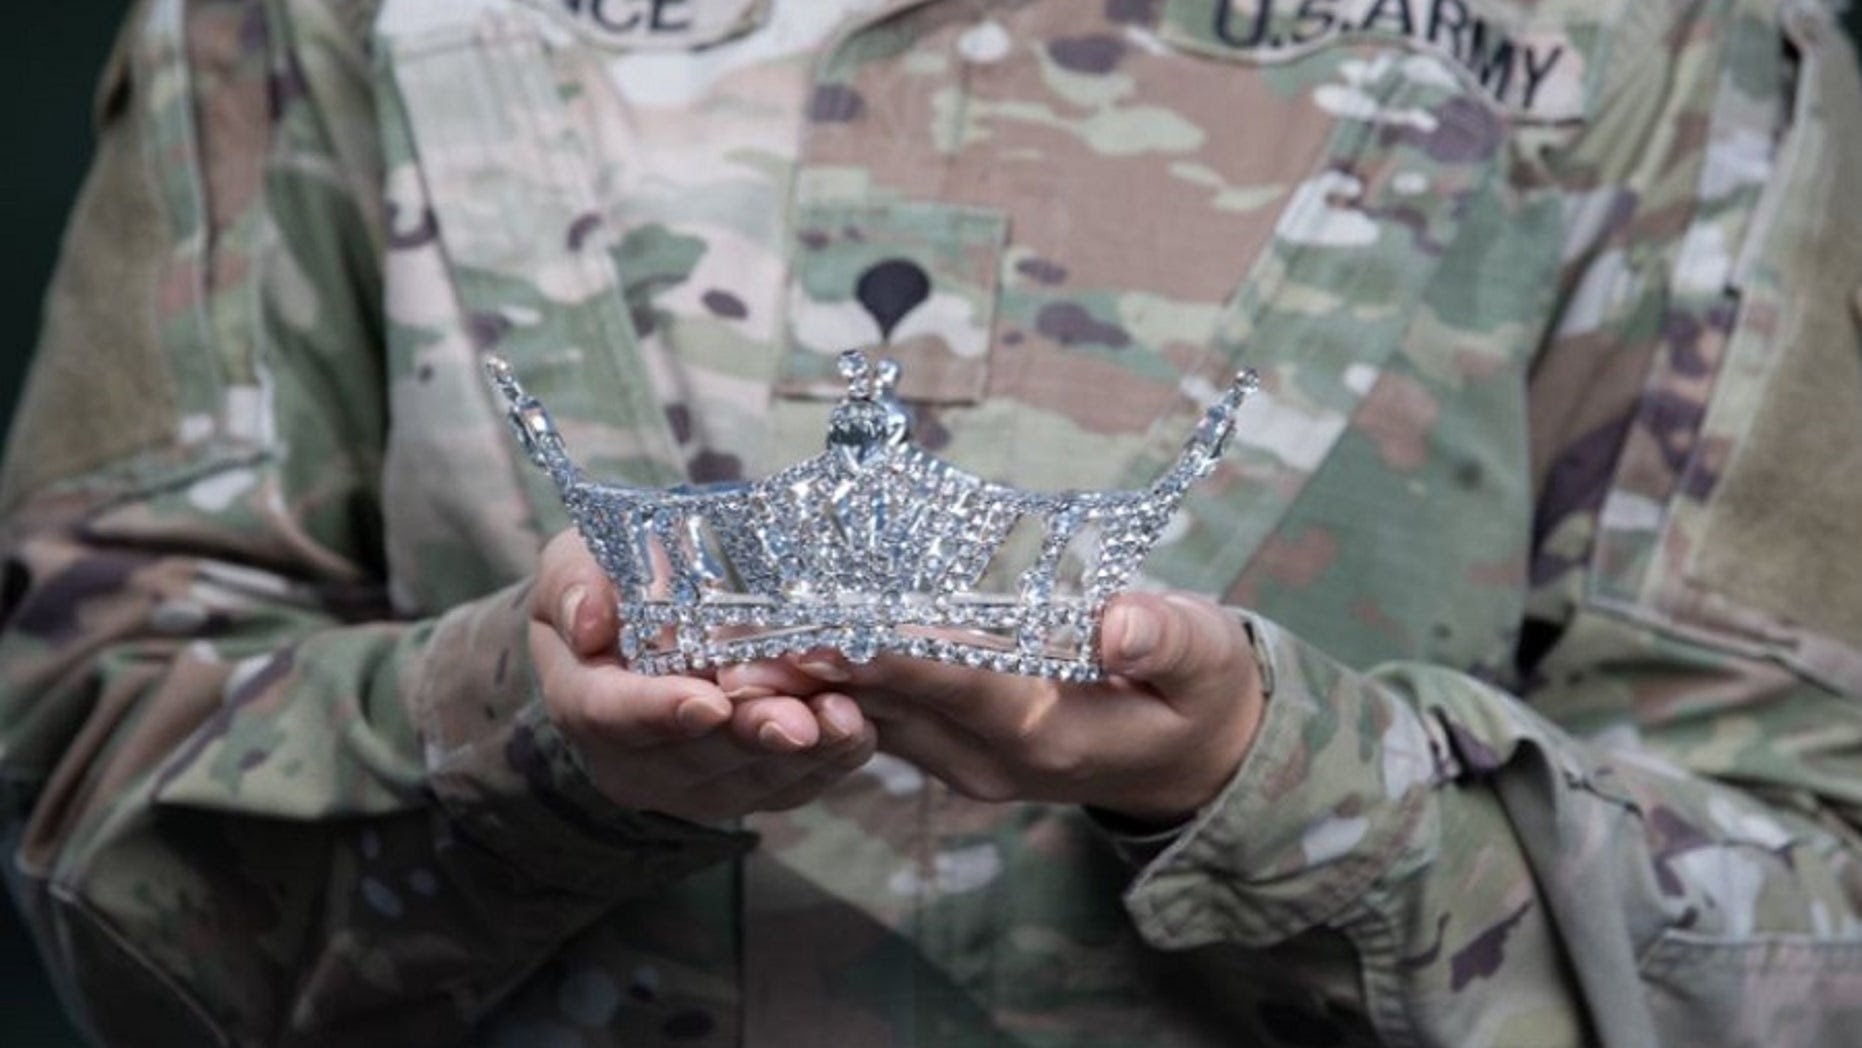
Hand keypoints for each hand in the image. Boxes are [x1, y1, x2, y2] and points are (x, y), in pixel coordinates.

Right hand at [528, 530, 876, 821]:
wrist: (642, 628)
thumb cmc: (611, 586)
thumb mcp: (577, 565)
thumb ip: (575, 583)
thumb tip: (590, 622)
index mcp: (584, 700)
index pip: (610, 715)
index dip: (659, 711)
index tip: (707, 701)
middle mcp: (633, 760)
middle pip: (692, 758)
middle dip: (749, 738)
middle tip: (797, 721)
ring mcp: (691, 784)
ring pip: (748, 781)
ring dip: (801, 756)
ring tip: (842, 719)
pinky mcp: (745, 788)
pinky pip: (789, 787)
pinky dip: (829, 761)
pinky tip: (857, 727)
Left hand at [719, 592, 1265, 824]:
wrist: (1196, 754)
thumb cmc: (1200, 690)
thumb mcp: (1204, 659)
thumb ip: (1165, 639)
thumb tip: (1118, 625)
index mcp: (1047, 733)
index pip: (951, 683)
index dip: (882, 653)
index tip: (815, 628)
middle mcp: (990, 757)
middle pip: (885, 706)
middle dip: (807, 670)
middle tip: (725, 632)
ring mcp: (965, 761)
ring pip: (867, 715)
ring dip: (800, 680)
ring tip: (722, 634)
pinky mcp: (951, 748)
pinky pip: (877, 715)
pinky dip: (829, 680)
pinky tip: (775, 642)